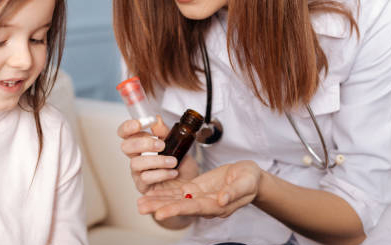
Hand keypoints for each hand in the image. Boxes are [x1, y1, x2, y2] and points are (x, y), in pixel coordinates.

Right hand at [117, 115, 198, 194]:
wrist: (190, 185)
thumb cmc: (182, 166)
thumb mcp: (178, 145)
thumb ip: (165, 132)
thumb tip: (156, 119)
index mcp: (142, 144)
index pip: (125, 133)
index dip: (127, 127)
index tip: (139, 124)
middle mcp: (137, 157)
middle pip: (125, 146)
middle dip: (143, 143)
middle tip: (161, 145)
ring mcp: (138, 172)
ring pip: (136, 163)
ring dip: (156, 161)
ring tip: (173, 162)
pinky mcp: (143, 187)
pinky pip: (145, 178)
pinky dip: (161, 174)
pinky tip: (173, 173)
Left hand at [137, 160, 261, 219]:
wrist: (250, 177)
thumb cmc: (250, 179)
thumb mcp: (246, 182)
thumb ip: (234, 191)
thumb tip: (221, 199)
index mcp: (217, 205)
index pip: (194, 208)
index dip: (176, 210)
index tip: (160, 212)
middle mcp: (205, 204)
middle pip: (179, 206)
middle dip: (160, 207)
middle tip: (141, 207)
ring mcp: (199, 197)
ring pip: (175, 200)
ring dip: (157, 201)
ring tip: (140, 203)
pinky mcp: (195, 189)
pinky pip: (177, 192)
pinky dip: (164, 193)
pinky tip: (150, 194)